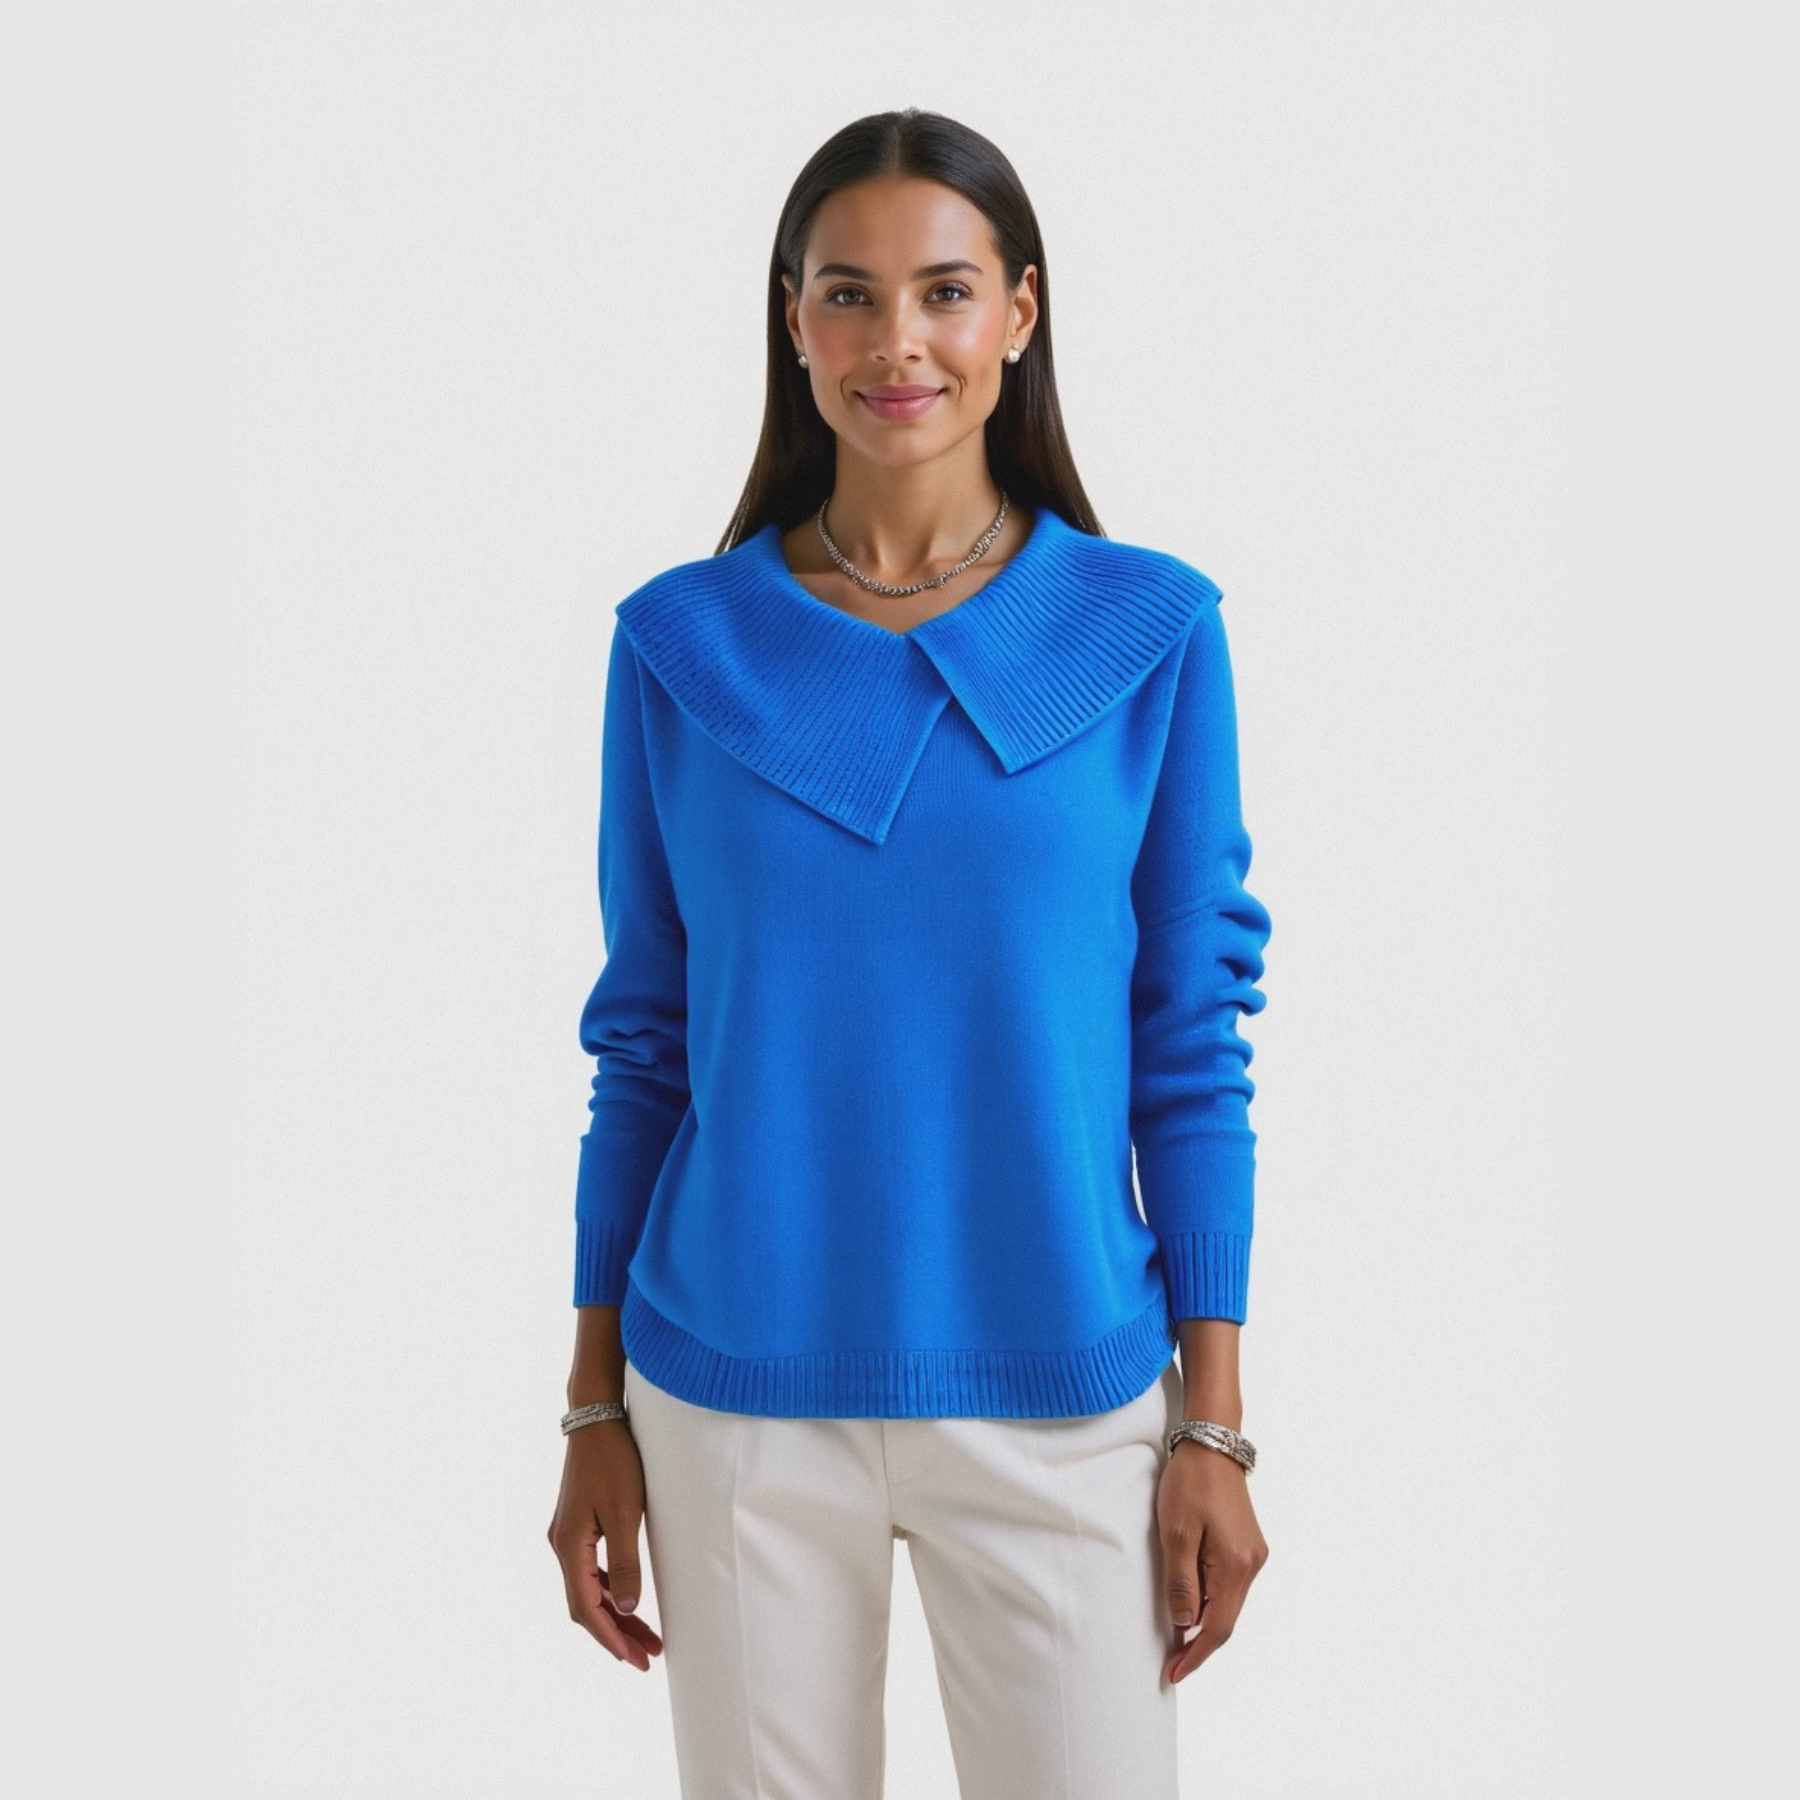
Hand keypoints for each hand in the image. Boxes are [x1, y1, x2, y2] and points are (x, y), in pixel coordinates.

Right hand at [547, 1421, 663, 1671]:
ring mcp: (568, 1535)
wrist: (597, 1417)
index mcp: (569, 1546)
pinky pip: (592, 1572)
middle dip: (616, 1634)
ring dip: (616, 1615)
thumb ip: (624, 1562)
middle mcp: (562, 1545)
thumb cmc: (613, 1460)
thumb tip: (624, 1607)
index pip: (585, 1607)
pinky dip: (610, 1592)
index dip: (609, 1638)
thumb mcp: (625, 1512)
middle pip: (586, 1604)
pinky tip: (629, 1602)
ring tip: (647, 1639)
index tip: (633, 1660)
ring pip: (590, 1590)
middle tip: (647, 1658)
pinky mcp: (579, 1525)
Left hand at [1156, 1442, 1268, 1682]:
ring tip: (1174, 1632)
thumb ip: (1181, 1581)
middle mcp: (1253, 1564)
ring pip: (1228, 1602)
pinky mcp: (1248, 1545)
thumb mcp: (1175, 1532)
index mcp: (1236, 1564)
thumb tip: (1185, 1625)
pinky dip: (1210, 1598)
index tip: (1173, 1673)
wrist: (1212, 1443)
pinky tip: (1190, 1598)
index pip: (1217, 1627)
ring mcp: (1253, 1554)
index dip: (1195, 1655)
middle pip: (1226, 1619)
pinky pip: (1229, 1584)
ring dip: (1203, 1619)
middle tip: (1170, 1660)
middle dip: (1198, 1642)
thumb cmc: (1190, 1482)